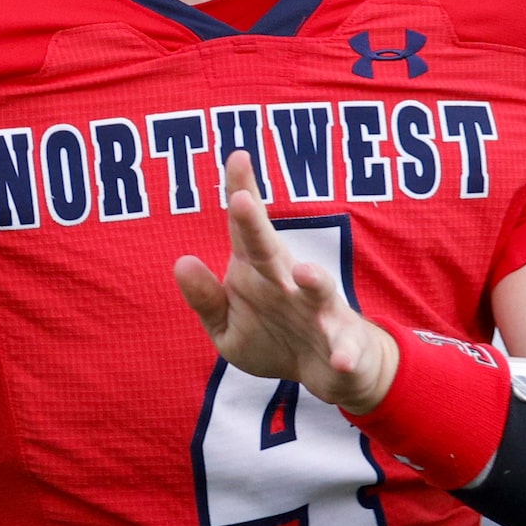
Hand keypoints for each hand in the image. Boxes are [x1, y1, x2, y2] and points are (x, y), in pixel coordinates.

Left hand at [174, 153, 399, 410]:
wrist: (335, 370)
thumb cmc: (276, 337)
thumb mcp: (228, 327)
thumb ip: (206, 298)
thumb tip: (182, 262)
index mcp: (258, 273)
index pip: (246, 229)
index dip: (242, 192)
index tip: (237, 155)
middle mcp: (289, 282)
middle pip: (270, 251)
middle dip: (256, 227)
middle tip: (240, 201)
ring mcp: (319, 311)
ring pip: (319, 291)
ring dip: (315, 280)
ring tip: (305, 272)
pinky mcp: (343, 343)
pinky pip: (344, 348)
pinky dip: (344, 354)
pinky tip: (340, 361)